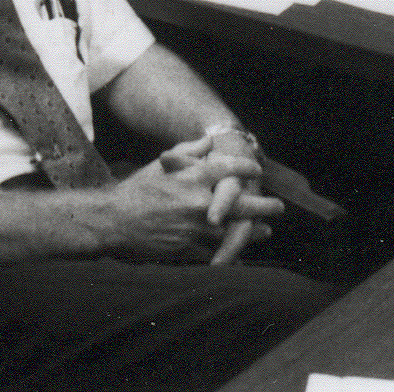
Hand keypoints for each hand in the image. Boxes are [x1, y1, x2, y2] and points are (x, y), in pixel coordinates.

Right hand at [107, 142, 281, 260]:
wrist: (115, 221)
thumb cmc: (137, 189)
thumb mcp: (161, 165)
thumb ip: (189, 151)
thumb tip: (210, 141)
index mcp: (192, 178)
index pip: (229, 168)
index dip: (246, 167)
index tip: (256, 169)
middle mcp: (199, 203)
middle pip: (242, 205)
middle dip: (263, 205)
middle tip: (278, 207)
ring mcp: (196, 228)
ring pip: (235, 232)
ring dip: (253, 232)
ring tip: (266, 231)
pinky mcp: (190, 250)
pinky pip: (217, 252)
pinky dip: (231, 251)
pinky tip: (240, 252)